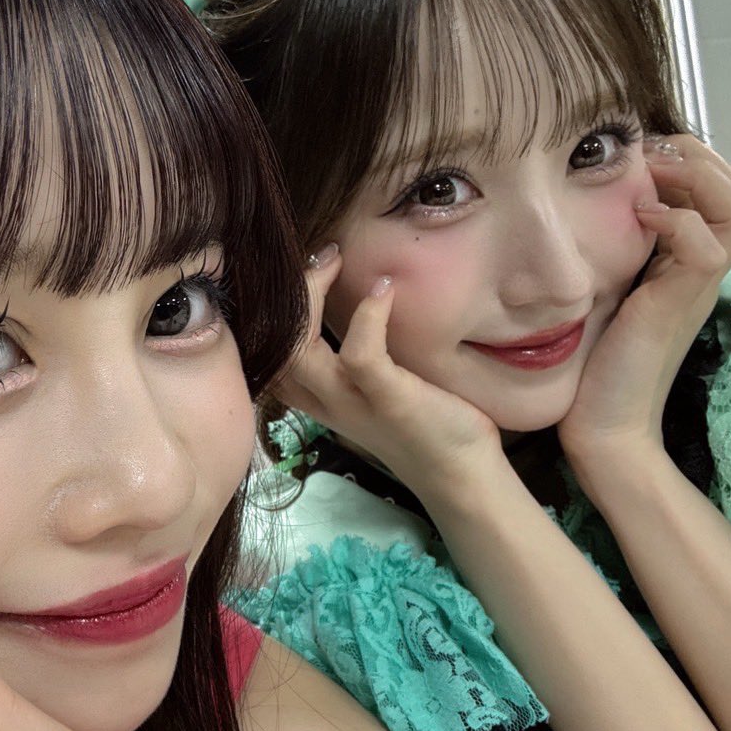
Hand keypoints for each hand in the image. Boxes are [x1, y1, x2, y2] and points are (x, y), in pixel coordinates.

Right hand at [277, 245, 501, 498]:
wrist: (463, 476)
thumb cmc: (426, 425)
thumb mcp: (377, 392)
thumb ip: (356, 359)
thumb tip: (360, 295)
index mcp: (319, 399)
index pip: (268, 356)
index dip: (271, 310)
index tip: (299, 270)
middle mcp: (328, 402)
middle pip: (275, 348)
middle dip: (287, 293)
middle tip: (321, 254)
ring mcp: (355, 403)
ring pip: (300, 353)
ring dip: (311, 297)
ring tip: (335, 260)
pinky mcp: (390, 402)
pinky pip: (360, 356)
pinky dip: (368, 316)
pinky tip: (385, 290)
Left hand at [559, 135, 730, 466]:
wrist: (603, 425)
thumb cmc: (595, 363)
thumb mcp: (605, 288)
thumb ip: (612, 249)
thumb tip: (590, 205)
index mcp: (686, 262)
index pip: (719, 191)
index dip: (689, 160)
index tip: (639, 156)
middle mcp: (701, 271)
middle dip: (698, 157)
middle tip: (649, 156)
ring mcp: (697, 287)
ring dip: (697, 178)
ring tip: (651, 177)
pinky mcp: (680, 303)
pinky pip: (707, 244)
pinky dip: (678, 219)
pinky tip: (641, 217)